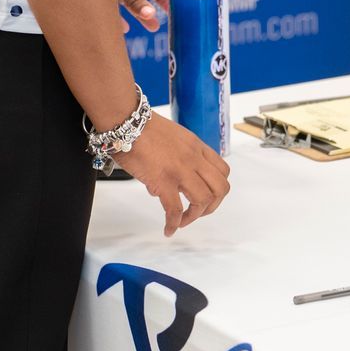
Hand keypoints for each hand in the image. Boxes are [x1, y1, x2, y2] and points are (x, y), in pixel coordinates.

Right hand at [114, 113, 230, 236]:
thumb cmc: (142, 129)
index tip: (205, 197)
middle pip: (221, 188)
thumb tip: (163, 187)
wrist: (127, 121)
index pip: (222, 170)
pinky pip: (176, 209)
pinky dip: (174, 224)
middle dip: (212, 206)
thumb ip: (176, 160)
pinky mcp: (163, 181)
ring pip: (204, 200)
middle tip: (197, 213)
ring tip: (182, 222)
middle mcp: (194, 159)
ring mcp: (181, 170)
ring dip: (195, 216)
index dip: (217, 188)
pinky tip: (168, 229)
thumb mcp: (172, 139)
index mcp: (197, 147)